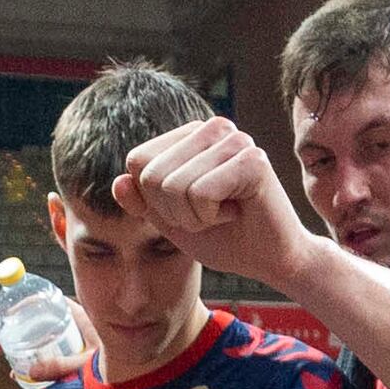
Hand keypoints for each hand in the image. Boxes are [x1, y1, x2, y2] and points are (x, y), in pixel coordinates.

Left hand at [106, 116, 310, 287]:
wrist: (271, 260)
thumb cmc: (224, 237)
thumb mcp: (171, 221)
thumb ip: (142, 201)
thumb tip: (118, 182)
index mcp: (191, 135)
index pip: (137, 161)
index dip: (153, 201)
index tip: (189, 209)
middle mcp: (212, 128)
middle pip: (151, 175)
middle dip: (173, 212)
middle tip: (209, 215)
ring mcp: (234, 139)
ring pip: (173, 187)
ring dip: (193, 217)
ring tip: (223, 213)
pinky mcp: (252, 159)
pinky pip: (200, 194)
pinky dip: (211, 216)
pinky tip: (236, 212)